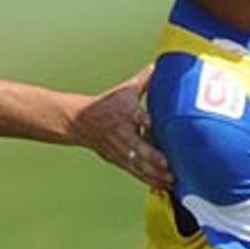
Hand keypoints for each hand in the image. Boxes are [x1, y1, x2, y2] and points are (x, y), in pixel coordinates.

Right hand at [75, 63, 171, 189]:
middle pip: (138, 147)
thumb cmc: (107, 103)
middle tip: (169, 166)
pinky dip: (148, 179)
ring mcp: (118, 149)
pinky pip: (134, 171)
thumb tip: (161, 62)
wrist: (79, 121)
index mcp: (124, 112)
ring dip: (153, 173)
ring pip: (137, 164)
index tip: (152, 124)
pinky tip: (161, 186)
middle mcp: (121, 133)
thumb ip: (145, 79)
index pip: (135, 116)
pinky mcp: (117, 159)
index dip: (144, 120)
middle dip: (153, 158)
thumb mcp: (125, 90)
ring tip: (170, 181)